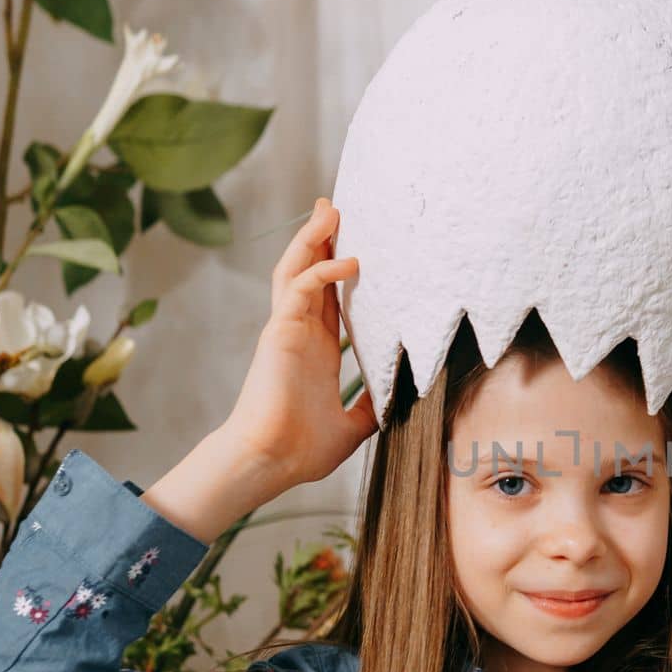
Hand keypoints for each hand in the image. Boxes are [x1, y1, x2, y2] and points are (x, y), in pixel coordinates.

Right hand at [218, 198, 377, 488]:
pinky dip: (322, 270)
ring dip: (312, 240)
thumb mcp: (354, 425)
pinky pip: (301, 290)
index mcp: (316, 350)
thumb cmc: (302, 449)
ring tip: (330, 210)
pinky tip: (349, 261)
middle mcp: (300, 334)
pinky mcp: (279, 333)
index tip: (356, 245)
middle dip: (320, 240)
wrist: (272, 462)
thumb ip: (372, 407)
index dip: (338, 269)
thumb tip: (399, 401)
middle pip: (308, 273)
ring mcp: (287, 330)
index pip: (328, 297)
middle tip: (335, 209)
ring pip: (297, 270)